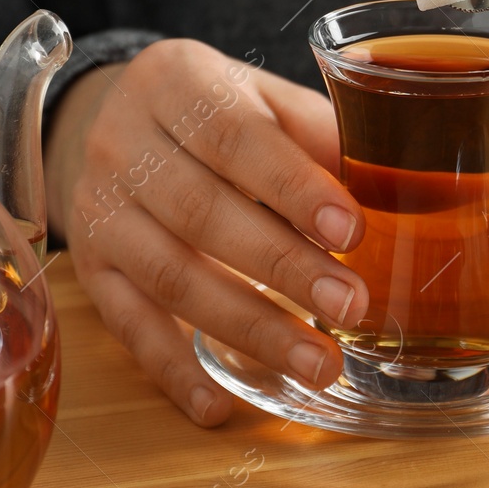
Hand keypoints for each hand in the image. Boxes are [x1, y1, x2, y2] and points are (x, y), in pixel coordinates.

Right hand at [43, 39, 365, 425]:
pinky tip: (221, 406)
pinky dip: (175, 371)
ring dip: (248, 327)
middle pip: (203, 213)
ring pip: (171, 276)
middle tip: (350, 307)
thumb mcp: (264, 97)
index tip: (352, 232)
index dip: (295, 188)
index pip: (237, 138)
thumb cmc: (216, 113)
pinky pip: (129, 326)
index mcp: (176, 82)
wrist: (111, 122)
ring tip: (318, 364)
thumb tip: (398, 184)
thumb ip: (320, 134)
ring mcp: (98, 210)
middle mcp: (121, 143)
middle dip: (282, 267)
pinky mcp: (90, 269)